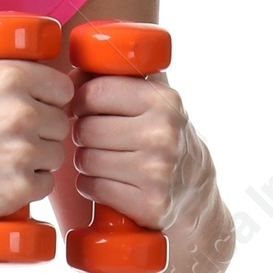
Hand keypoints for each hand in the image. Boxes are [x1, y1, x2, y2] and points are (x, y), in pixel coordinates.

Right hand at [0, 57, 74, 220]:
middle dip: (42, 132)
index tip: (35, 110)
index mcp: (11, 76)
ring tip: (4, 159)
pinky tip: (4, 178)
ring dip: (37, 160)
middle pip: (61, 125)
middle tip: (11, 138)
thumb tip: (49, 74)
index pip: (63, 90)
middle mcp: (21, 112)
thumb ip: (13, 70)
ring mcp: (22, 153)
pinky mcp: (18, 188)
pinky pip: (45, 185)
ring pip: (56, 156)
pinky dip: (28, 186)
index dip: (49, 102)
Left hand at [72, 67, 210, 232]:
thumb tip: (75, 69)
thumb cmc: (166, 141)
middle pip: (86, 129)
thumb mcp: (158, 103)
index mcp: (164, 101)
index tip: (83, 109)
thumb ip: (125, 80)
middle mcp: (163, 133)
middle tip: (95, 141)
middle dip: (83, 136)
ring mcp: (158, 171)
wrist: (197, 195)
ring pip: (86, 160)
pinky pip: (92, 187)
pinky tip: (105, 183)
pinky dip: (90, 186)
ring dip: (85, 163)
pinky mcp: (149, 203)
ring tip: (102, 161)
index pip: (95, 92)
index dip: (80, 102)